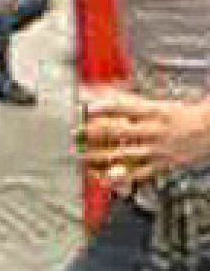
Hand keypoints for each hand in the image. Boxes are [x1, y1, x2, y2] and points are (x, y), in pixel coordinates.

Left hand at [78, 92, 209, 186]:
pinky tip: (104, 179)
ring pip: (124, 154)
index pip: (122, 108)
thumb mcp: (157, 104)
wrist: (209, 131)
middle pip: (118, 131)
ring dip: (100, 156)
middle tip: (75, 134)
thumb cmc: (180, 116)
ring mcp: (157, 149)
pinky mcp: (162, 165)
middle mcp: (153, 130)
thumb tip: (104, 91)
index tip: (83, 110)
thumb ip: (131, 101)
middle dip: (94, 133)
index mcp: (153, 112)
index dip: (101, 108)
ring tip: (81, 156)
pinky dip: (121, 177)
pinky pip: (139, 173)